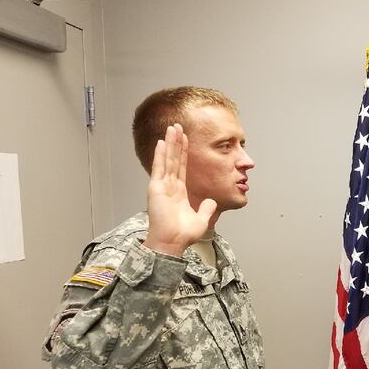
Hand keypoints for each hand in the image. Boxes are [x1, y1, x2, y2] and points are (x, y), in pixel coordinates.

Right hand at [142, 124, 216, 256]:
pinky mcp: (156, 188)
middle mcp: (169, 187)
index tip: (185, 139)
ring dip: (169, 143)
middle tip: (177, 126)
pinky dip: (160, 155)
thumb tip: (212, 201)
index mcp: (179, 192)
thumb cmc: (183, 234)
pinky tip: (161, 142)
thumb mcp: (201, 219)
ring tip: (172, 128)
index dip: (183, 153)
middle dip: (176, 142)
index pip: (181, 167)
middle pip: (174, 159)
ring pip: (167, 160)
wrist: (173, 242)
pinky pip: (159, 168)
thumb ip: (207, 208)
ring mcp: (162, 186)